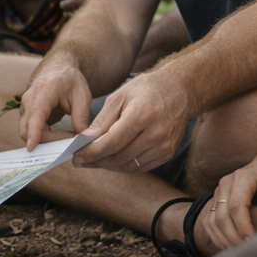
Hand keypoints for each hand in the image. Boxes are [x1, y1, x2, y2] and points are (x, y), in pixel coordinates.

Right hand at [18, 58, 93, 149]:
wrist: (59, 70)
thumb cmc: (71, 80)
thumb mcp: (83, 94)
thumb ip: (82, 116)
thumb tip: (81, 137)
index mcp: (44, 90)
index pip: (35, 114)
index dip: (33, 132)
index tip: (32, 147)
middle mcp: (29, 99)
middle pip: (28, 128)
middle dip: (46, 141)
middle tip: (68, 142)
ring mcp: (25, 107)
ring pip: (26, 132)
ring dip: (44, 141)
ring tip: (64, 138)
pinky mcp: (26, 115)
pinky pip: (30, 131)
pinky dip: (42, 138)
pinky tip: (58, 137)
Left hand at [69, 71, 190, 171]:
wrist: (180, 90)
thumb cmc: (147, 89)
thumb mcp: (120, 96)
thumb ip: (102, 120)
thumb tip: (85, 140)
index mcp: (142, 114)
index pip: (112, 142)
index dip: (92, 152)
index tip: (76, 156)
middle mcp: (156, 132)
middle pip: (120, 157)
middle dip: (96, 161)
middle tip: (80, 160)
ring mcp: (164, 145)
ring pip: (129, 166)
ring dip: (108, 166)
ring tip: (94, 160)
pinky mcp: (168, 153)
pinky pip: (140, 167)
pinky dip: (123, 166)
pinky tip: (112, 160)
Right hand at [200, 156, 256, 249]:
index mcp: (243, 178)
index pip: (236, 205)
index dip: (242, 226)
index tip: (251, 240)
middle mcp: (226, 183)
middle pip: (221, 214)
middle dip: (232, 236)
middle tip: (245, 249)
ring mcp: (219, 191)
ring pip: (213, 219)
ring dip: (223, 237)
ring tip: (236, 250)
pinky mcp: (216, 198)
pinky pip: (209, 219)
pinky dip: (215, 234)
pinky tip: (225, 244)